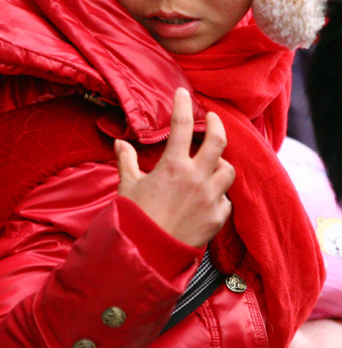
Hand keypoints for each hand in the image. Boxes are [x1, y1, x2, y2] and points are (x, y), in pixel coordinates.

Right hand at [115, 87, 234, 247]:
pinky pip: (226, 200)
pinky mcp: (217, 218)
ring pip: (227, 171)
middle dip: (217, 125)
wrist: (147, 254)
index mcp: (173, 166)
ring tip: (211, 164)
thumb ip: (127, 162)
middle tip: (213, 118)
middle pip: (218, 141)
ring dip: (220, 165)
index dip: (182, 105)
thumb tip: (120, 144)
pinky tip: (208, 198)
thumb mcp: (128, 186)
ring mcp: (210, 198)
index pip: (182, 125)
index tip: (183, 94)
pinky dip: (218, 196)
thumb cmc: (134, 219)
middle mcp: (196, 178)